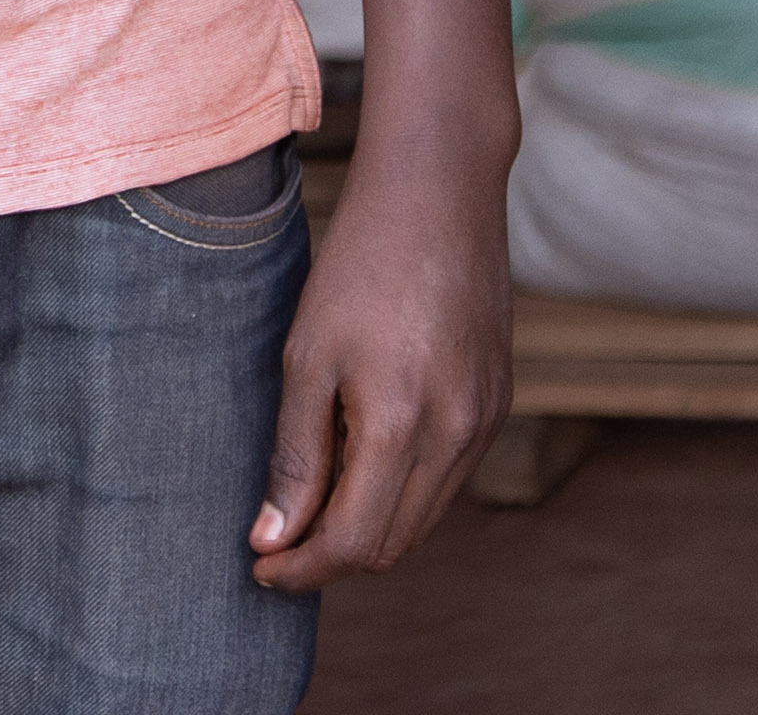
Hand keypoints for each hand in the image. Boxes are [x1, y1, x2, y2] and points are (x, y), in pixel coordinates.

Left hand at [249, 142, 508, 590]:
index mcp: (404, 425)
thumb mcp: (308, 357)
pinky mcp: (498, 399)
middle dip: (331, 557)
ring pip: (424, 518)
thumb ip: (294, 456)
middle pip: (393, 545)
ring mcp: (486, 418)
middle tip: (278, 540)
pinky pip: (449, 477)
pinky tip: (365, 457)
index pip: (353, 544)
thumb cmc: (362, 262)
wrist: (441, 187)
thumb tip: (273, 540)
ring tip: (315, 500)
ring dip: (369, 527)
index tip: (259, 565)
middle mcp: (457, 434)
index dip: (300, 569)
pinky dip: (404, 491)